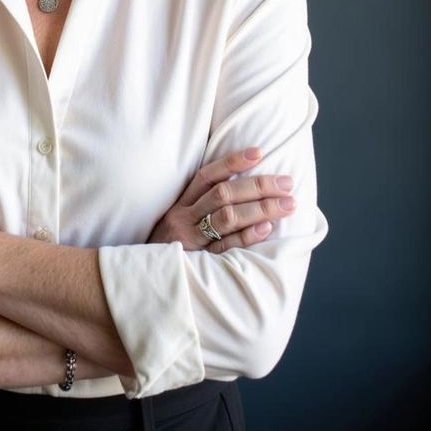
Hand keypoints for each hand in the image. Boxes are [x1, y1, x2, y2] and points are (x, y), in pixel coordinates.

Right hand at [147, 148, 295, 253]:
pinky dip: (246, 236)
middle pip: (223, 194)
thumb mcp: (176, 220)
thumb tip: (241, 189)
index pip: (207, 175)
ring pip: (226, 217)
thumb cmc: (168, 247)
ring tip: (287, 204)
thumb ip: (200, 205)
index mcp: (181, 203)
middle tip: (287, 184)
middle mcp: (184, 217)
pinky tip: (266, 228)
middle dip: (257, 186)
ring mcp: (190, 239)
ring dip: (260, 208)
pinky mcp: (198, 261)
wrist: (142, 277)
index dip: (232, 162)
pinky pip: (225, 246)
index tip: (259, 152)